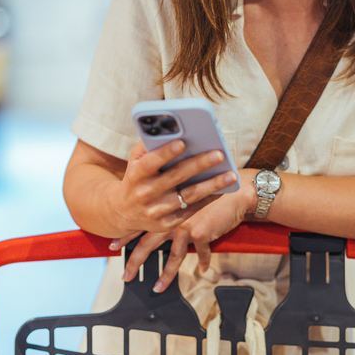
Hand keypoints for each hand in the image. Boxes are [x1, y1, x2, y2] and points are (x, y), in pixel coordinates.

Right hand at [107, 139, 239, 235]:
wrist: (123, 211)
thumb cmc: (136, 177)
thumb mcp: (135, 160)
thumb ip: (149, 146)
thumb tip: (170, 130)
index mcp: (136, 175)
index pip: (150, 163)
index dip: (165, 153)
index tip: (182, 142)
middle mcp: (145, 194)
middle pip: (175, 178)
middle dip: (199, 165)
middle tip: (218, 154)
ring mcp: (156, 211)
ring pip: (188, 196)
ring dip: (212, 185)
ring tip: (231, 175)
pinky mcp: (167, 224)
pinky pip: (192, 211)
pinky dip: (209, 199)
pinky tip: (223, 189)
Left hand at [117, 169, 257, 292]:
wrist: (233, 189)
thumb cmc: (210, 185)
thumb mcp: (186, 190)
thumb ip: (172, 202)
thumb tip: (161, 212)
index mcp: (163, 208)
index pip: (139, 224)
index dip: (125, 236)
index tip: (112, 247)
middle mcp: (170, 218)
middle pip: (148, 244)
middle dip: (135, 262)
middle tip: (126, 276)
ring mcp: (185, 226)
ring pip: (172, 257)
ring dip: (165, 275)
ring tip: (157, 288)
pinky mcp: (202, 233)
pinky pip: (201, 253)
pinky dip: (203, 262)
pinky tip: (203, 270)